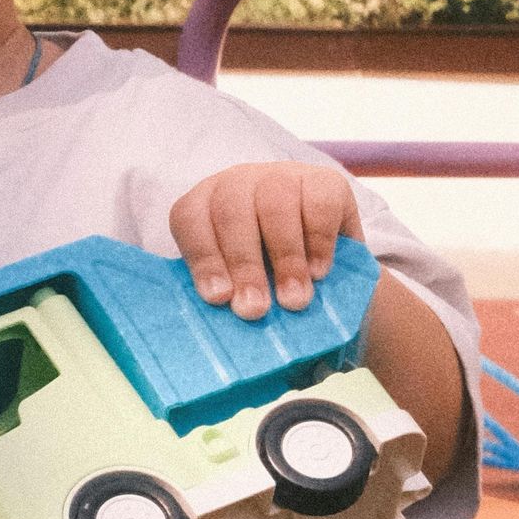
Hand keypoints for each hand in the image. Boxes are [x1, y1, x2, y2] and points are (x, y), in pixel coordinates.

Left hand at [168, 161, 362, 320]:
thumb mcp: (244, 285)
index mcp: (205, 205)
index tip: (218, 298)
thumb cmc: (271, 278)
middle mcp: (238, 183)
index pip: (190, 219)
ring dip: (284, 258)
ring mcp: (281, 176)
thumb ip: (230, 299)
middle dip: (243, 265)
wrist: (328, 262)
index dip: (201, 257)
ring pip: (275, 205)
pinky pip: (318, 205)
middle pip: (231, 213)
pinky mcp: (325, 181)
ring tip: (293, 301)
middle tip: (254, 310)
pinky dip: (318, 242)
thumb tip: (225, 342)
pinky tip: (319, 273)